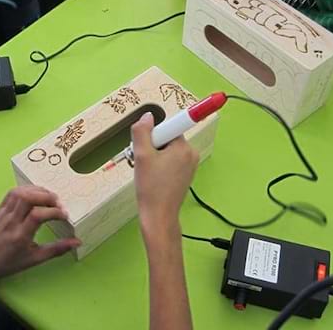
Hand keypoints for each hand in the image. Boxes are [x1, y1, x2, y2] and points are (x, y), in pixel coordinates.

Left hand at [0, 186, 80, 282]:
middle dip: (47, 197)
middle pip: (28, 198)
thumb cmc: (8, 262)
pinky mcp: (0, 207)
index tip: (65, 217)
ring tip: (50, 198)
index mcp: (20, 236)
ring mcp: (4, 212)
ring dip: (38, 191)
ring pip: (21, 192)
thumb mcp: (34, 260)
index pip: (37, 216)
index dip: (54, 212)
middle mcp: (11, 221)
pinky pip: (13, 191)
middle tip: (58, 204)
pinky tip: (36, 194)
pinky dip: (28, 189)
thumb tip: (77, 242)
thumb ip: (56, 250)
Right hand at [131, 113, 199, 235]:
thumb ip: (142, 132)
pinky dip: (160, 164)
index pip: (169, 126)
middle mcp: (191, 153)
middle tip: (142, 160)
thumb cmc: (151, 188)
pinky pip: (171, 160)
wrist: (159, 216)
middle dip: (152, 145)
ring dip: (154, 155)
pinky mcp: (185, 174)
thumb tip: (147, 116)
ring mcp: (190, 165)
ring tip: (146, 170)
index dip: (154, 134)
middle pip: (168, 137)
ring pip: (168, 149)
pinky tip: (152, 176)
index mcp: (183, 147)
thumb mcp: (141, 156)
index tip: (148, 144)